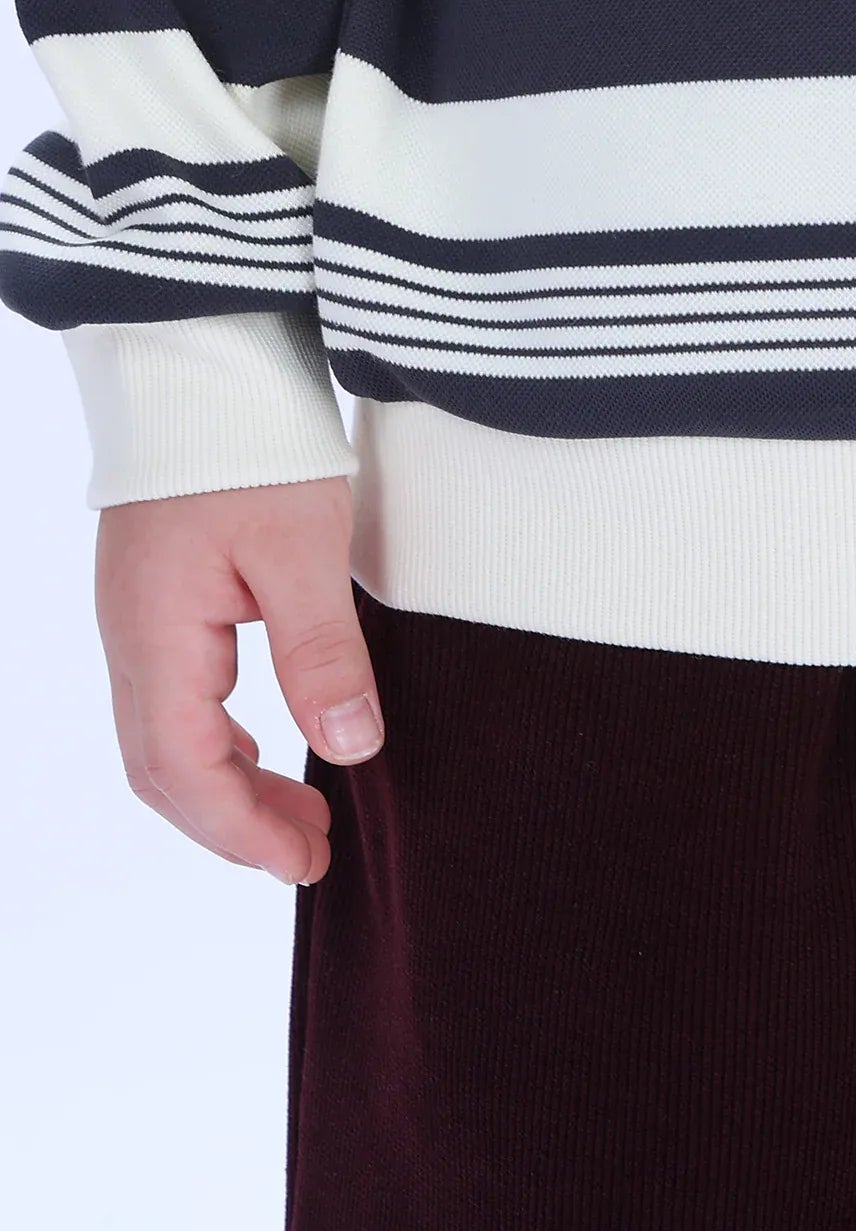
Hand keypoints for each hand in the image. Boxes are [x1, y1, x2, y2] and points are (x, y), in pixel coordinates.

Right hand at [95, 477, 381, 886]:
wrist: (204, 366)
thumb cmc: (252, 446)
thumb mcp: (303, 549)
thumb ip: (322, 651)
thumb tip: (349, 750)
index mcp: (156, 635)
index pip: (182, 768)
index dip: (240, 829)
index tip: (304, 863)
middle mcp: (132, 637)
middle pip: (163, 767)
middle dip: (233, 823)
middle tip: (313, 856)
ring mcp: (139, 619)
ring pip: (167, 736)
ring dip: (230, 785)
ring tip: (305, 816)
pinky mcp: (160, 599)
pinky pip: (177, 697)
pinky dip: (221, 741)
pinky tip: (272, 747)